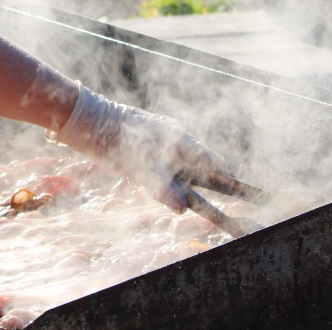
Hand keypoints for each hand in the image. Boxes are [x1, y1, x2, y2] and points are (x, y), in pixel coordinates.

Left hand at [52, 86, 258, 212]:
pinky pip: (167, 157)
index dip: (225, 173)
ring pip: (182, 159)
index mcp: (179, 140)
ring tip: (200, 192)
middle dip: (213, 174)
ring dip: (192, 174)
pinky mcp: (147, 139)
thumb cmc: (119, 141)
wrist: (92, 121)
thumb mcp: (142, 168)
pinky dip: (173, 170)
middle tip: (232, 188)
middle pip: (200, 159)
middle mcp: (173, 136)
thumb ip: (163, 189)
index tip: (239, 184)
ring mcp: (161, 136)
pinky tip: (169, 180)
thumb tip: (182, 209)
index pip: (210, 160)